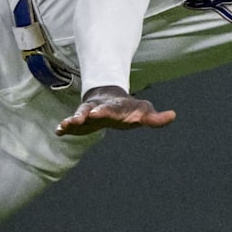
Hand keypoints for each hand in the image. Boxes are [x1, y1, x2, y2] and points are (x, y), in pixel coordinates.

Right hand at [55, 85, 176, 135]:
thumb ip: (156, 118)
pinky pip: (69, 124)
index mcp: (114, 107)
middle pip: (91, 111)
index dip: (105, 111)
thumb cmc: (128, 109)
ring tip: (65, 125)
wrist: (109, 100)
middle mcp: (98, 108)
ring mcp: (87, 114)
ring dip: (72, 120)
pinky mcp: (79, 122)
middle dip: (85, 114)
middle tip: (79, 119)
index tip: (99, 113)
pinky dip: (64, 126)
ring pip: (78, 115)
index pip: (110, 109)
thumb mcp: (143, 112)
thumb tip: (173, 116)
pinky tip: (58, 131)